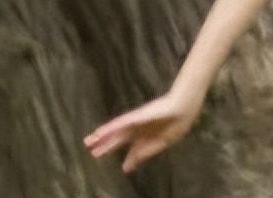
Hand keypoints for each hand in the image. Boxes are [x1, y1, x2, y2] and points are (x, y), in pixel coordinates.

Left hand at [84, 89, 203, 172]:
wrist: (184, 105)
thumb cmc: (180, 121)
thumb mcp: (163, 141)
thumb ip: (144, 153)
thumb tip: (127, 166)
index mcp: (151, 135)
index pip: (137, 148)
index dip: (130, 158)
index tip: (124, 167)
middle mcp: (140, 129)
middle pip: (120, 139)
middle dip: (108, 146)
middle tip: (94, 153)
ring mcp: (136, 122)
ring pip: (115, 131)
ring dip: (102, 137)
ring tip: (88, 142)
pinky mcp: (134, 116)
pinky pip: (118, 124)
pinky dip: (108, 129)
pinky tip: (98, 134)